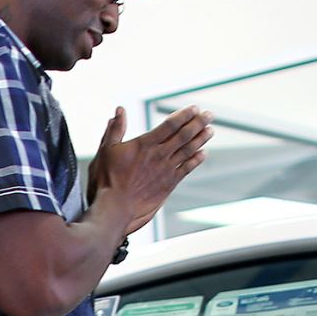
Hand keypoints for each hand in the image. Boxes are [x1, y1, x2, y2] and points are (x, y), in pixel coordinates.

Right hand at [91, 106, 212, 234]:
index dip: (184, 115)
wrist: (116, 207)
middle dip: (198, 123)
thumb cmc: (108, 179)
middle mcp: (160, 155)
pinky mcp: (169, 183)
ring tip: (210, 130)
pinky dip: (196, 160)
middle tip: (208, 115)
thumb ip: (115, 129)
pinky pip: (187, 169)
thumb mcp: (106, 150)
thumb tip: (119, 110)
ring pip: (189, 150)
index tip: (194, 108)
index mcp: (145, 144)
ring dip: (201, 139)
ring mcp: (166, 169)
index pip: (170, 125)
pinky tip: (203, 154)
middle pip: (184, 135)